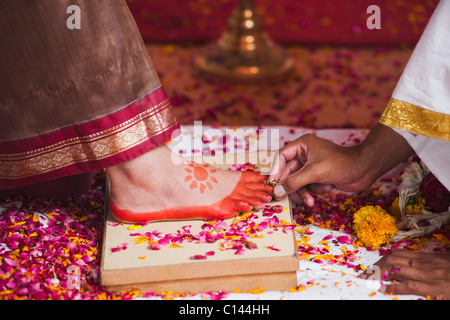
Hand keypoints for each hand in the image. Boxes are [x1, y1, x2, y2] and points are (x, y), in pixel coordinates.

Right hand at [269, 124, 413, 205]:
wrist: (365, 170)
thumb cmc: (340, 164)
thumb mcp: (314, 173)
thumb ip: (293, 182)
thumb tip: (276, 191)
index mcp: (303, 145)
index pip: (281, 156)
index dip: (275, 170)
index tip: (272, 184)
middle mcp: (305, 154)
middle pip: (288, 172)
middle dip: (292, 186)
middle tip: (282, 198)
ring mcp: (312, 166)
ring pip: (298, 182)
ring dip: (305, 192)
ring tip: (310, 201)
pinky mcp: (319, 176)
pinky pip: (309, 186)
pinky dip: (315, 190)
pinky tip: (327, 188)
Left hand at [373, 250, 449, 298]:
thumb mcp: (441, 261)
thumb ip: (427, 262)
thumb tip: (414, 263)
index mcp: (424, 258)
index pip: (397, 254)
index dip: (383, 259)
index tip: (374, 265)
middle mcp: (422, 264)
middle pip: (392, 260)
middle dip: (377, 266)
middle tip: (366, 274)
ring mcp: (426, 275)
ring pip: (396, 270)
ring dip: (379, 274)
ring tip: (368, 279)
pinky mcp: (433, 287)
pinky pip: (408, 286)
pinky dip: (393, 288)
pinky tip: (383, 289)